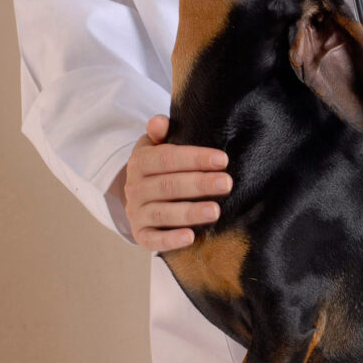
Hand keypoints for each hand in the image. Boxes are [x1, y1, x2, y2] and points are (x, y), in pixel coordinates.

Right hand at [115, 115, 230, 250]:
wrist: (138, 200)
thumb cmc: (158, 170)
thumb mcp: (154, 148)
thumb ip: (158, 133)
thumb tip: (160, 122)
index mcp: (140, 163)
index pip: (167, 158)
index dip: (195, 158)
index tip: (223, 160)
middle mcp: (135, 189)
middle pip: (169, 186)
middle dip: (199, 184)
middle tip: (227, 183)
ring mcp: (136, 213)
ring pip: (163, 213)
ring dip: (190, 212)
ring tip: (215, 211)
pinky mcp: (140, 235)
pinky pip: (153, 240)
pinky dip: (170, 240)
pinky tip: (191, 237)